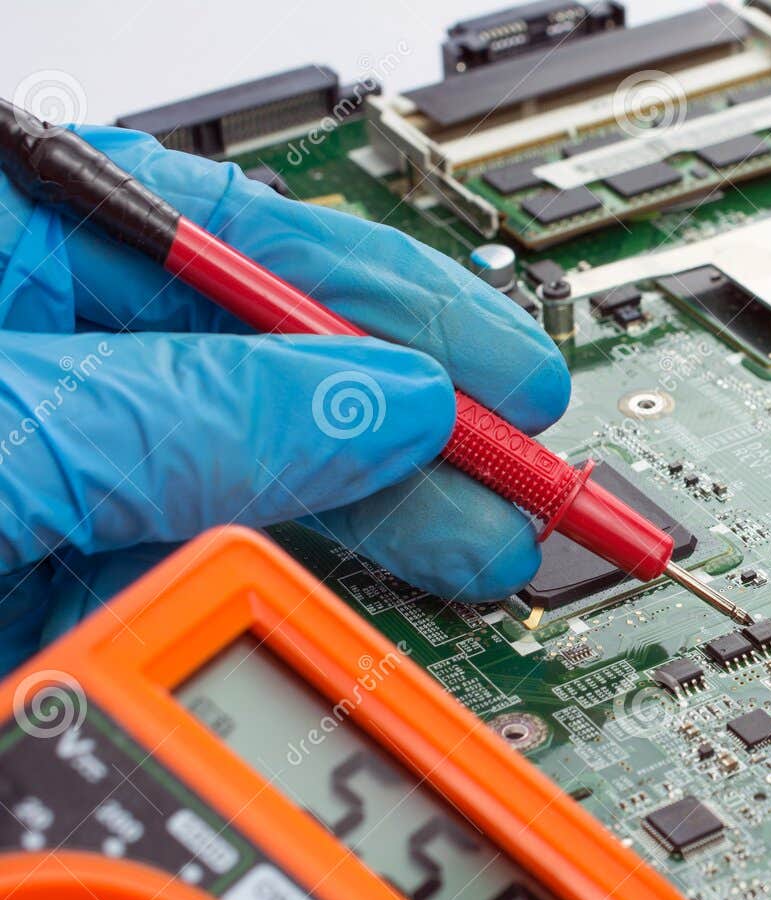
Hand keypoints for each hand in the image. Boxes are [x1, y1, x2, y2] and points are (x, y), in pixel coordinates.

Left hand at [0, 126, 567, 672]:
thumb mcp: (3, 435)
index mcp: (14, 249)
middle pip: (278, 374)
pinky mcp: (53, 584)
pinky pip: (204, 574)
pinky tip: (381, 590)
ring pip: (258, 486)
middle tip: (522, 478)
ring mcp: (55, 475)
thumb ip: (192, 412)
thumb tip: (386, 406)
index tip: (511, 367)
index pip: (244, 242)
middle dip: (420, 428)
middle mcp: (49, 358)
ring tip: (483, 550)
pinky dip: (300, 590)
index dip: (400, 301)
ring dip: (385, 522)